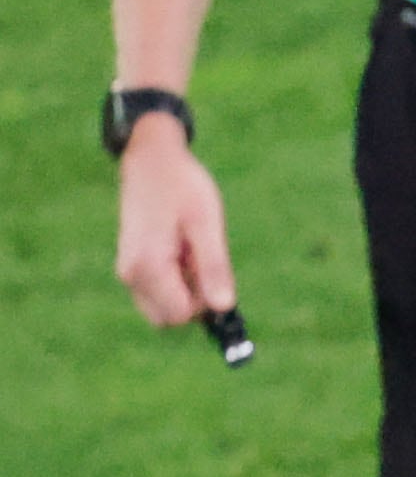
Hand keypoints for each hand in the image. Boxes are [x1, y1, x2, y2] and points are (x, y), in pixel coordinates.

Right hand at [113, 127, 231, 328]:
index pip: (183, 314)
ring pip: (165, 308)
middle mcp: (131, 274)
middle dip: (195, 300)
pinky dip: (175, 282)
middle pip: (172, 318)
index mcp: (147, 265)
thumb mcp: (206, 224)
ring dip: (185, 290)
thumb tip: (224, 308)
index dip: (206, 301)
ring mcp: (128, 271)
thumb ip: (214, 267)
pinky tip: (179, 250)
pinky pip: (159, 294)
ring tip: (188, 250)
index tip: (210, 268)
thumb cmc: (182, 186)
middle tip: (199, 258)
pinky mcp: (132, 267)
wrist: (152, 159)